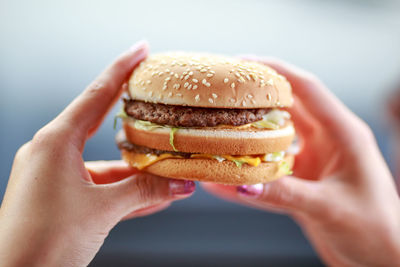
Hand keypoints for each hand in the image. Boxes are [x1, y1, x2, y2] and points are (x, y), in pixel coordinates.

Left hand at [0, 41, 194, 266]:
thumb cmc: (43, 243)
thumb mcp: (102, 210)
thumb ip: (144, 191)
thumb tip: (181, 184)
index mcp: (55, 142)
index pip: (96, 94)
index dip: (122, 69)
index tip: (141, 50)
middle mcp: (51, 152)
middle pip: (102, 128)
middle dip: (136, 126)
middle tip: (161, 112)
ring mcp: (54, 175)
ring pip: (105, 164)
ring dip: (136, 172)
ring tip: (169, 174)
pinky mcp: (59, 196)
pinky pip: (98, 186)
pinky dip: (122, 190)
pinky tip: (151, 197)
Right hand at [202, 56, 399, 265]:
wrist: (382, 259)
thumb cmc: (376, 231)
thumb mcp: (330, 208)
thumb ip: (286, 194)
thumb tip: (244, 184)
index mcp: (344, 133)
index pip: (307, 89)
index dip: (276, 72)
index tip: (244, 63)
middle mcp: (327, 141)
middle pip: (286, 107)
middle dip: (255, 97)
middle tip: (222, 93)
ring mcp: (313, 159)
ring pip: (274, 136)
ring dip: (248, 132)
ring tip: (217, 126)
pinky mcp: (302, 180)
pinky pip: (269, 169)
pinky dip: (247, 171)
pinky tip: (225, 176)